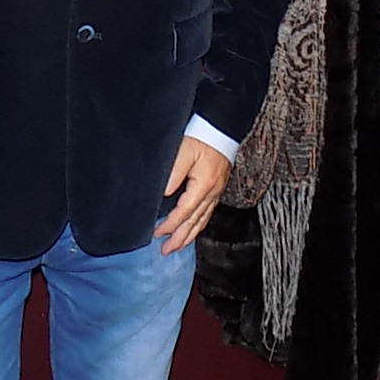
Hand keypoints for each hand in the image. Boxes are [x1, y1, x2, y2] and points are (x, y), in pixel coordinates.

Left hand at [154, 135, 230, 253]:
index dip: (170, 225)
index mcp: (203, 185)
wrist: (221, 129)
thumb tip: (165, 194)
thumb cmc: (202, 137)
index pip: (184, 212)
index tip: (158, 233)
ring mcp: (216, 192)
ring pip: (202, 220)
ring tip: (178, 247)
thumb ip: (173, 173)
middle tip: (166, 251)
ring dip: (189, 236)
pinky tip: (193, 230)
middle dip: (180, 238)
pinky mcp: (216, 189)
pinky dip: (198, 225)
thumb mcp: (183, 151)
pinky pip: (207, 213)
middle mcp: (212, 192)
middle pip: (195, 222)